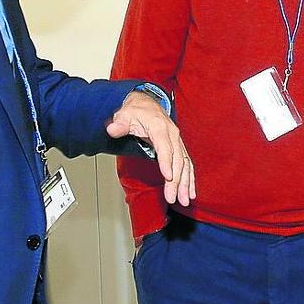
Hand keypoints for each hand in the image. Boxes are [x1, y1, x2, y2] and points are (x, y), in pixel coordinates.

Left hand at [106, 91, 195, 206]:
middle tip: (173, 197)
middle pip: (177, 160)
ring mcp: (177, 142)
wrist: (146, 104)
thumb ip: (120, 124)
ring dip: (186, 183)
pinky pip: (187, 165)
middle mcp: (172, 135)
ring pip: (185, 165)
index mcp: (160, 127)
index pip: (165, 147)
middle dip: (177, 181)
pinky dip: (190, 179)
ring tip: (185, 199)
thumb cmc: (136, 111)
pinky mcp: (178, 148)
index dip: (167, 162)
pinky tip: (190, 192)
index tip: (168, 177)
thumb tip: (112, 128)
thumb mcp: (124, 115)